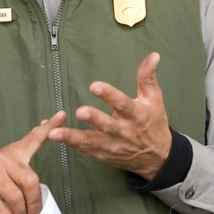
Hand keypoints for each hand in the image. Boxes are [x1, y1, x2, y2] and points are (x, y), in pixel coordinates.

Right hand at [0, 110, 66, 213]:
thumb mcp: (8, 169)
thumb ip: (25, 174)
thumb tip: (43, 193)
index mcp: (13, 153)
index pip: (34, 138)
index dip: (49, 128)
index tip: (61, 115)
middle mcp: (2, 158)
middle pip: (29, 181)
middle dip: (34, 203)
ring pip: (15, 197)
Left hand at [49, 52, 171, 179]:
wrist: (158, 157)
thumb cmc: (154, 123)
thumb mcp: (154, 99)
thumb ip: (147, 77)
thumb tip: (153, 55)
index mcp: (137, 115)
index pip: (123, 104)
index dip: (109, 95)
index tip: (95, 86)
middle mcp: (125, 131)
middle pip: (107, 125)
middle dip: (93, 118)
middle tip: (80, 111)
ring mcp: (114, 145)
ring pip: (92, 141)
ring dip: (73, 137)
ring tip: (55, 133)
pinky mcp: (104, 154)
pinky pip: (85, 149)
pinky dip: (70, 143)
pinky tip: (54, 135)